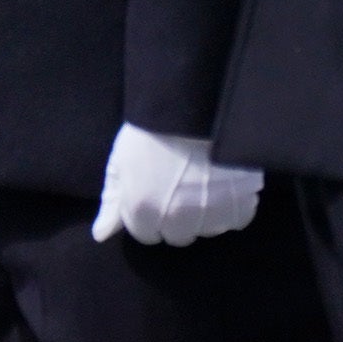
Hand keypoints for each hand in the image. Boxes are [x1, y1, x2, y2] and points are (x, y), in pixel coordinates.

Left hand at [89, 122, 263, 244]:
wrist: (193, 106)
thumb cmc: (150, 131)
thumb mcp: (120, 162)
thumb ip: (112, 202)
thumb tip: (101, 234)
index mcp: (144, 211)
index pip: (147, 235)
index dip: (149, 215)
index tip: (155, 194)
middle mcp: (178, 219)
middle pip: (179, 235)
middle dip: (177, 217)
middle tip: (181, 187)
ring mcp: (211, 213)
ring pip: (208, 229)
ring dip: (206, 213)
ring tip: (204, 182)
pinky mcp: (241, 202)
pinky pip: (238, 219)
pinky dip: (234, 206)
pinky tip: (225, 185)